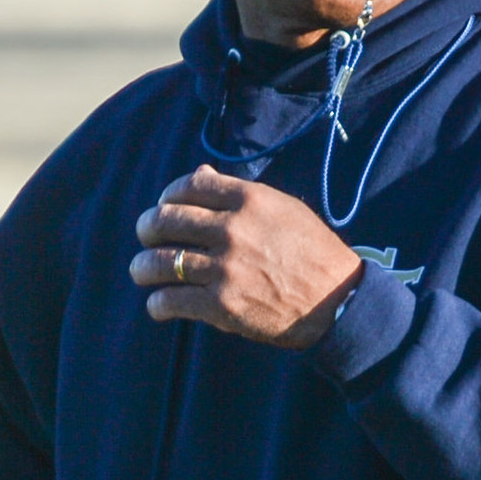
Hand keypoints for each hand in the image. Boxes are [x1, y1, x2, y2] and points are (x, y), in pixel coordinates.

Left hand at [131, 165, 364, 349]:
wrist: (338, 300)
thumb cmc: (311, 251)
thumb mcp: (281, 208)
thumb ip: (237, 193)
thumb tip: (200, 174)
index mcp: (248, 199)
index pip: (188, 187)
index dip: (167, 196)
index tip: (163, 206)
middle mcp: (232, 229)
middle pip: (165, 221)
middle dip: (147, 230)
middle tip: (145, 238)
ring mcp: (225, 268)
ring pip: (159, 263)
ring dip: (142, 269)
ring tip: (142, 273)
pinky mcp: (222, 305)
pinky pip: (172, 301)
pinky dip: (157, 304)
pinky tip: (159, 305)